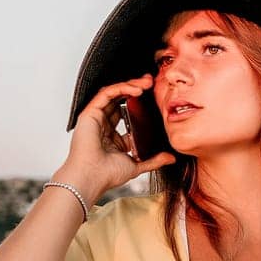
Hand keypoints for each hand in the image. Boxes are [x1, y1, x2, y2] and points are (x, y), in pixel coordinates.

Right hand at [57, 74, 177, 202]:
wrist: (92, 177)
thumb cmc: (107, 174)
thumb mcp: (137, 165)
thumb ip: (153, 160)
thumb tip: (171, 158)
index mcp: (112, 136)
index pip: (126, 114)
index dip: (140, 104)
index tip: (154, 97)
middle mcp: (103, 125)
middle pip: (120, 100)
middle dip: (136, 88)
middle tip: (151, 82)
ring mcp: (95, 118)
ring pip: (113, 93)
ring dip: (130, 85)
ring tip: (146, 82)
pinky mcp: (90, 113)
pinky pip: (106, 94)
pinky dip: (121, 88)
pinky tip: (136, 89)